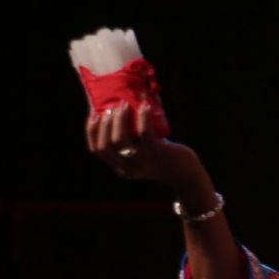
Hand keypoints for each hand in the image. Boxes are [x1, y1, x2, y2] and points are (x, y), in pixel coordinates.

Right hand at [86, 101, 201, 188]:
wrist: (186, 174)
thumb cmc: (164, 158)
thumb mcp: (142, 153)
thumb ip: (131, 142)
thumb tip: (119, 112)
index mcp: (121, 167)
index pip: (97, 150)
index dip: (91, 131)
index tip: (94, 115)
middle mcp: (128, 167)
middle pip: (105, 144)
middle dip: (106, 123)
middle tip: (112, 107)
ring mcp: (142, 161)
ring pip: (120, 139)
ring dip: (119, 119)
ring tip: (125, 104)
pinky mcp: (158, 152)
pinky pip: (144, 133)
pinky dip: (143, 117)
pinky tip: (145, 106)